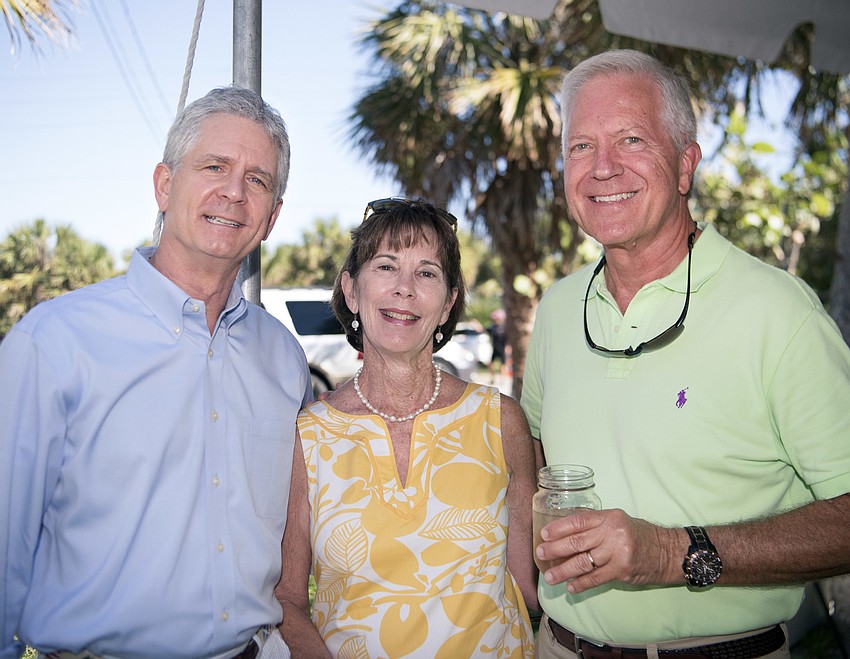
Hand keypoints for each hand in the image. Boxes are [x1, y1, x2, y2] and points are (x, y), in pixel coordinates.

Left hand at [535, 508, 682, 593]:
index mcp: (609, 517)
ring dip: (564, 571)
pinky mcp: (622, 570)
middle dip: (555, 550)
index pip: (578, 521)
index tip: (544, 535)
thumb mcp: (618, 521)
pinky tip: (570, 587)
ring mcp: (618, 552)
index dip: (559, 528)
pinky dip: (581, 584)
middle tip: (540, 555)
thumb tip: (566, 533)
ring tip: (550, 577)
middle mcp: (612, 532)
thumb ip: (596, 525)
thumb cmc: (639, 535)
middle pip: (577, 542)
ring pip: (584, 562)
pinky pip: (596, 578)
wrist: (667, 551)